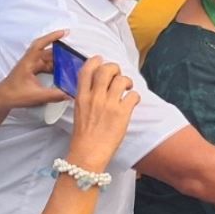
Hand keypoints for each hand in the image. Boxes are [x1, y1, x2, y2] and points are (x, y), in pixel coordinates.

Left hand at [0, 31, 69, 109]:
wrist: (2, 99)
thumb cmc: (13, 94)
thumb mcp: (36, 96)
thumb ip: (54, 95)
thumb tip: (69, 94)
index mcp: (28, 62)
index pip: (40, 45)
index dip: (52, 37)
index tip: (64, 32)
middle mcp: (30, 62)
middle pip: (47, 52)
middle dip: (60, 51)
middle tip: (73, 52)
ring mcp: (31, 67)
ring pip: (47, 60)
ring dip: (58, 61)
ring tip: (70, 64)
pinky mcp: (32, 72)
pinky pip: (46, 66)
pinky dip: (54, 68)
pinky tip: (61, 74)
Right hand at [64, 55, 138, 171]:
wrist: (88, 154)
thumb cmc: (83, 136)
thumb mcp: (79, 112)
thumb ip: (86, 98)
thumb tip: (95, 88)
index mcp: (81, 97)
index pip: (86, 70)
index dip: (95, 61)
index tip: (100, 60)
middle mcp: (95, 98)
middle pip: (106, 70)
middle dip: (115, 68)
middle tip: (118, 75)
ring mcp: (109, 105)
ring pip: (122, 80)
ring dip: (128, 81)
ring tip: (128, 88)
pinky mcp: (122, 113)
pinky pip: (133, 95)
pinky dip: (136, 96)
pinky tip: (133, 102)